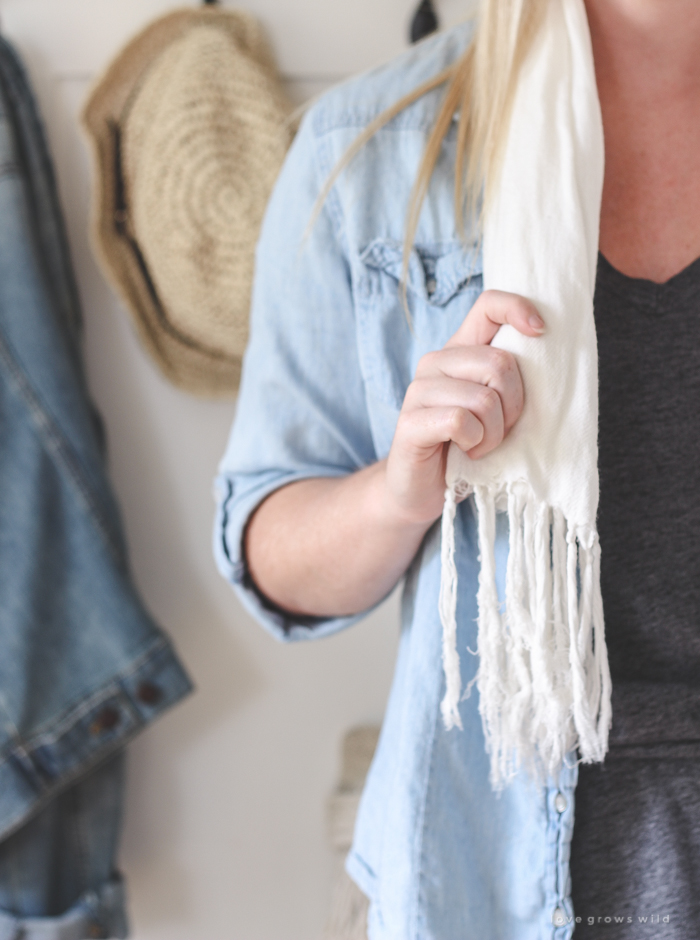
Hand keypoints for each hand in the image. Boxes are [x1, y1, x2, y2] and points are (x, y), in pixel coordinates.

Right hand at [382, 289, 544, 525]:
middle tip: (501, 430)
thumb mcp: (496, 409)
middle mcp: (436, 362)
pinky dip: (475, 443)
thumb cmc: (466, 446)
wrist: (420, 489)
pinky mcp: (410, 421)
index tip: (541, 332)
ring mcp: (419, 390)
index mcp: (460, 352)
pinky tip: (466, 451)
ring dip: (494, 432)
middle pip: (499, 362)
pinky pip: (461, 421)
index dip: (518, 309)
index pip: (488, 306)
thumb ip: (509, 381)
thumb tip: (549, 355)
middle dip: (514, 405)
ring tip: (481, 445)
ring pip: (483, 398)